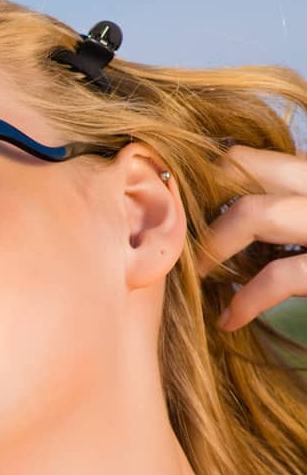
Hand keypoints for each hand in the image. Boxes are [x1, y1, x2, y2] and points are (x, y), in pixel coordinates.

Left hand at [194, 145, 306, 331]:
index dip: (209, 177)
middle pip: (243, 165)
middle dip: (199, 199)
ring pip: (255, 212)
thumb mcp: (306, 217)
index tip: (181, 209)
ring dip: (213, 248)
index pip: (252, 155)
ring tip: (198, 275)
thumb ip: (285, 206)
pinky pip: (283, 275)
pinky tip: (229, 319)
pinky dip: (247, 300)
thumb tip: (225, 212)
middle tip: (179, 236)